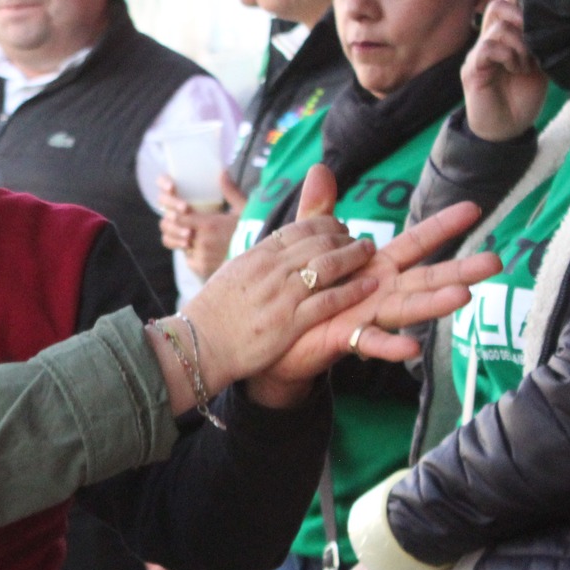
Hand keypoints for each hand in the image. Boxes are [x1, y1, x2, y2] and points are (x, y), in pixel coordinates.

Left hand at [158, 174, 246, 281]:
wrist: (258, 258)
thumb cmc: (251, 231)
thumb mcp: (243, 209)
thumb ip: (230, 191)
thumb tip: (223, 172)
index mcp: (208, 224)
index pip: (178, 217)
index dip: (174, 214)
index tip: (178, 211)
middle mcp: (202, 241)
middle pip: (175, 232)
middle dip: (175, 227)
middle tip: (181, 224)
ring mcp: (201, 256)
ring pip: (181, 246)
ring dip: (183, 241)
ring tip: (192, 237)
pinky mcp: (201, 268)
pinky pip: (188, 260)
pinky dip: (191, 255)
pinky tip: (201, 250)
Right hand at [161, 193, 368, 408]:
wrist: (199, 345)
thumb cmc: (213, 313)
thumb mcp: (232, 273)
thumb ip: (258, 259)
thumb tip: (276, 247)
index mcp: (257, 255)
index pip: (299, 228)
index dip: (325, 223)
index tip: (340, 227)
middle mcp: (271, 269)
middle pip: (318, 242)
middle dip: (345, 237)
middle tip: (361, 240)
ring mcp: (282, 295)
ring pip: (328, 265)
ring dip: (354, 256)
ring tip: (369, 252)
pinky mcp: (290, 322)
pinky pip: (329, 301)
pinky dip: (353, 290)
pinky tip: (368, 285)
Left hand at [257, 167, 500, 383]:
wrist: (282, 337)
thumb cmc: (307, 291)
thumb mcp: (312, 246)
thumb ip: (319, 213)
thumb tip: (321, 169)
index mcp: (378, 266)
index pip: (417, 242)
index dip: (443, 225)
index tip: (473, 208)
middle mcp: (384, 291)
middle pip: (428, 278)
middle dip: (461, 269)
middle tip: (495, 262)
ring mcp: (371, 316)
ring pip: (409, 308)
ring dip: (436, 304)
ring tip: (464, 296)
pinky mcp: (350, 338)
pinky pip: (373, 343)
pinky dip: (391, 345)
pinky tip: (410, 347)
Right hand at [462, 0, 547, 141]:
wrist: (507, 129)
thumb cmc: (522, 98)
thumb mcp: (540, 65)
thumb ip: (539, 43)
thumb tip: (550, 21)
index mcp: (503, 38)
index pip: (506, 4)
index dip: (523, 3)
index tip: (542, 21)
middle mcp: (488, 41)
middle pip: (498, 6)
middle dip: (521, 18)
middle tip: (533, 41)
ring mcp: (478, 55)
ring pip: (498, 28)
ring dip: (519, 44)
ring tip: (526, 65)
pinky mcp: (473, 70)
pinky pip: (488, 48)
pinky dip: (507, 55)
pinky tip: (515, 69)